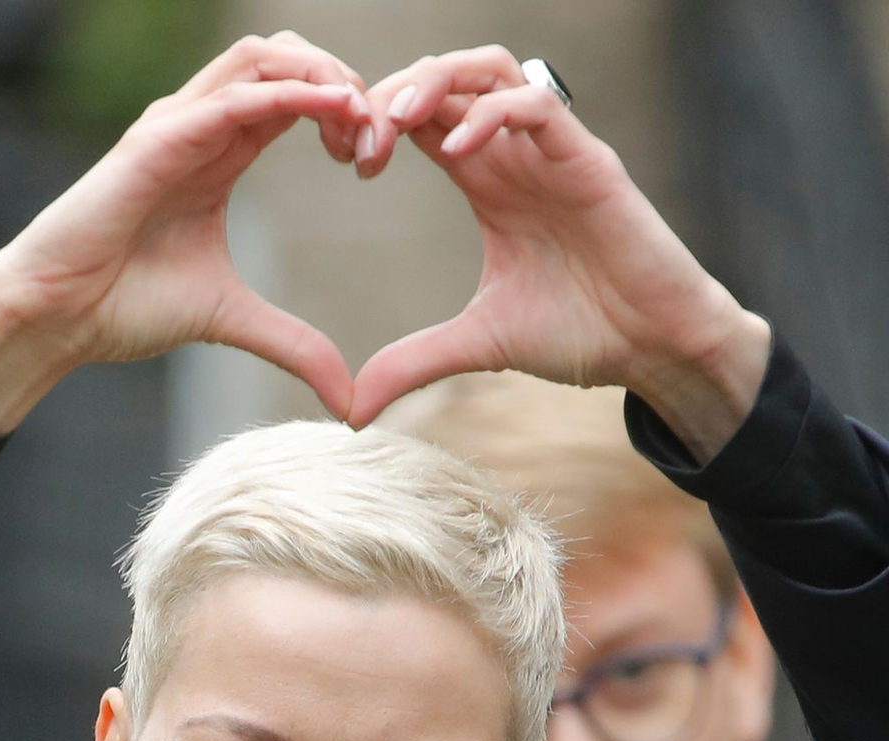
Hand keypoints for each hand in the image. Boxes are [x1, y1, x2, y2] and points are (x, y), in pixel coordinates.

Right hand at [0, 32, 368, 416]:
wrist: (59, 316)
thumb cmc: (126, 306)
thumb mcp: (234, 322)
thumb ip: (295, 347)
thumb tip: (347, 400)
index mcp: (221, 153)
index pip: (297, 96)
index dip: (347, 115)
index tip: (372, 164)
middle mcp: (202, 126)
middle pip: (289, 57)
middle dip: (348, 85)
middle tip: (376, 144)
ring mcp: (177, 125)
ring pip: (264, 56)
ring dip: (325, 77)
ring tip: (361, 123)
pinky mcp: (155, 139)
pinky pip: (232, 96)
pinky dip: (289, 94)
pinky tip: (332, 115)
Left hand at [347, 46, 767, 447]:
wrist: (651, 349)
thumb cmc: (578, 333)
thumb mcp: (475, 346)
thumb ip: (412, 363)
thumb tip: (353, 411)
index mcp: (485, 183)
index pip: (422, 120)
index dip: (376, 123)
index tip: (347, 160)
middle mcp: (515, 157)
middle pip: (446, 79)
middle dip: (391, 94)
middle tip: (355, 140)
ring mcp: (552, 154)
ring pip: (491, 70)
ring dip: (435, 81)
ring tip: (393, 121)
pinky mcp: (590, 162)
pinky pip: (539, 105)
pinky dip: (491, 113)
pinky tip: (455, 148)